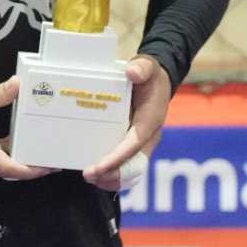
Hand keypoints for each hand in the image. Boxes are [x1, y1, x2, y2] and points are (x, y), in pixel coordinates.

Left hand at [82, 55, 170, 190]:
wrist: (157, 83)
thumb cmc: (149, 76)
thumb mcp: (147, 66)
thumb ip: (142, 68)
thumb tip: (131, 73)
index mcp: (150, 119)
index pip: (135, 143)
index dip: (117, 157)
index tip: (99, 166)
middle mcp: (148, 137)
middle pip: (134, 165)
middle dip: (113, 174)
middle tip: (89, 175)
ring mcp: (142, 145)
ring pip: (131, 171)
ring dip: (111, 179)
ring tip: (90, 178)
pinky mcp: (135, 148)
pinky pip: (127, 168)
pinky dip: (112, 176)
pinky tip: (96, 176)